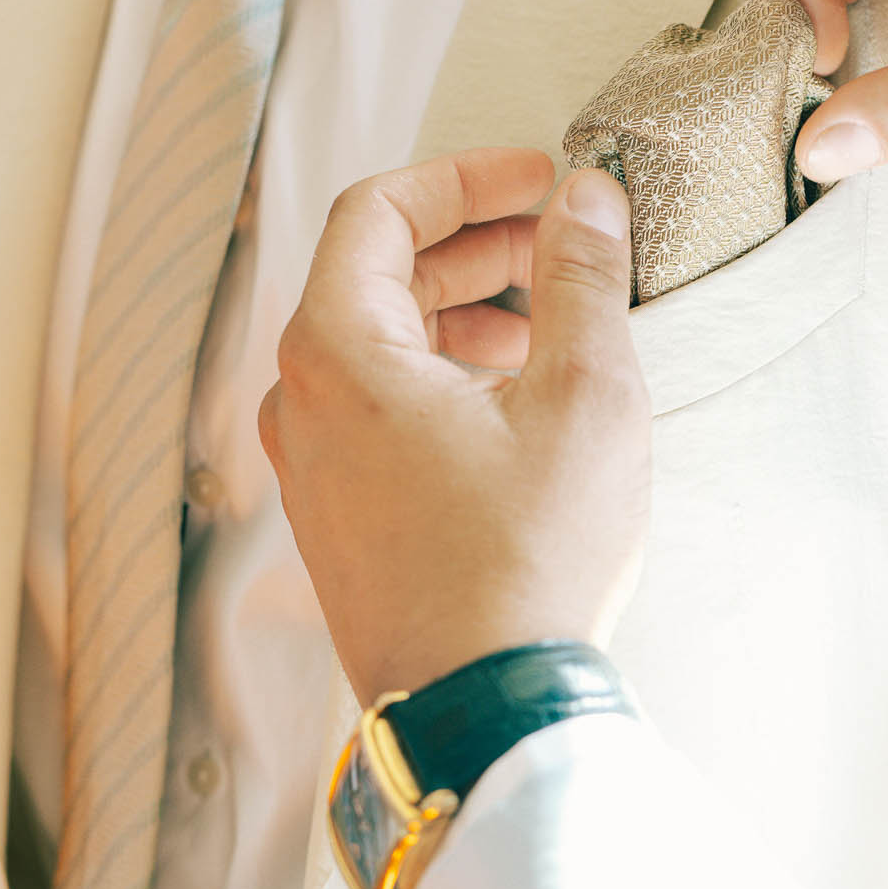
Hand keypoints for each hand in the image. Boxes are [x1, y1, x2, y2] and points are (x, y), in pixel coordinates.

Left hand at [260, 146, 646, 705]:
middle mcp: (300, 405)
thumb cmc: (529, 559)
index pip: (378, 211)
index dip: (466, 179)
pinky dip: (441, 382)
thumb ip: (582, 278)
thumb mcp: (583, 395)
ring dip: (461, 316)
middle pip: (376, 278)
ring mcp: (311, 471)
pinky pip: (378, 417)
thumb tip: (587, 200)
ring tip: (550, 327)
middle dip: (474, 248)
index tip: (540, 181)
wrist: (486, 709)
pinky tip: (517, 404)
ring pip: (378, 351)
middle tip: (559, 244)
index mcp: (335, 351)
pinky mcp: (339, 525)